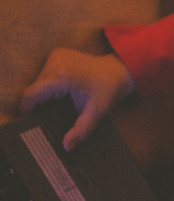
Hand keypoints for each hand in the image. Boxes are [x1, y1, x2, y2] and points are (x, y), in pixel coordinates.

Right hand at [21, 48, 135, 150]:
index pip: (31, 94)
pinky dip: (51, 82)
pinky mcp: (58, 53)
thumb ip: (81, 131)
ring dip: (46, 92)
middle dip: (40, 102)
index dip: (28, 108)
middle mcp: (55, 62)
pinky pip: (46, 72)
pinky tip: (64, 89)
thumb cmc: (109, 91)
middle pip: (35, 88)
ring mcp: (56, 55)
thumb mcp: (96, 113)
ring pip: (39, 80)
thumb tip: (67, 147)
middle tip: (53, 113)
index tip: (32, 119)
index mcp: (61, 77)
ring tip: (62, 100)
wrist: (119, 71)